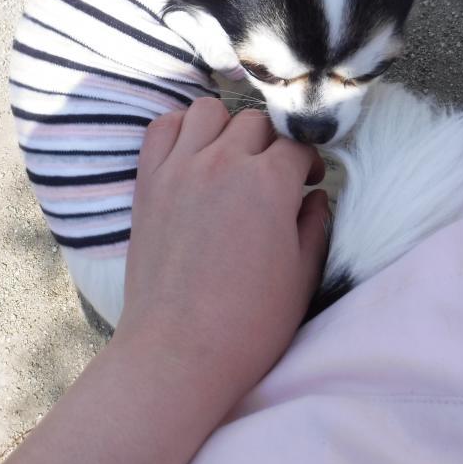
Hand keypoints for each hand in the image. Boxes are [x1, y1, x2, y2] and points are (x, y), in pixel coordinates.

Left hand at [0, 98, 328, 463]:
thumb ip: (314, 224)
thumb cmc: (248, 323)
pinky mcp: (147, 183)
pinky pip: (161, 128)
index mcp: (268, 183)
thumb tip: (315, 196)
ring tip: (231, 160)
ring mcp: (178, 169)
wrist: (178, 352)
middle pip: (256, 122)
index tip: (307, 181)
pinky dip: (179, 129)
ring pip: (208, 110)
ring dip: (226, 126)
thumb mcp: (301, 275)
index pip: (297, 143)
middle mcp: (222, 163)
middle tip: (273, 177)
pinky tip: (192, 155)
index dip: (308, 160)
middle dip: (272, 143)